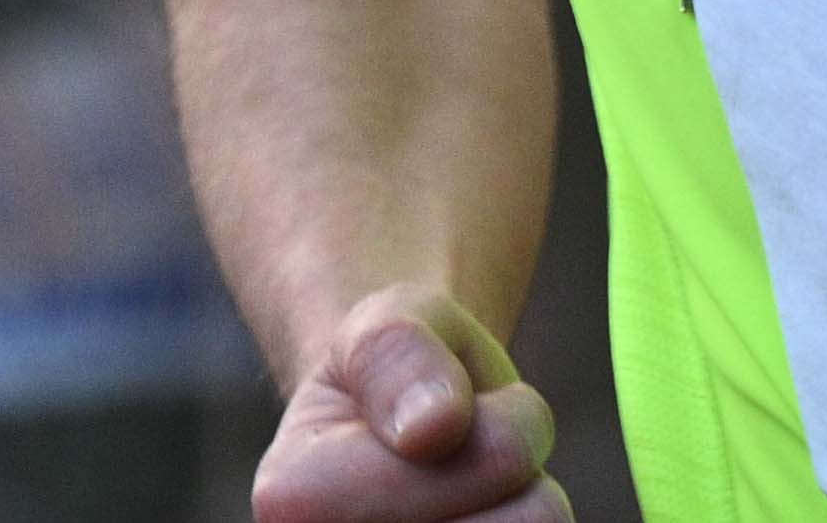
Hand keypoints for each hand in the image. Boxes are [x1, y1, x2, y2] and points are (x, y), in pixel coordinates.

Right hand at [258, 288, 568, 522]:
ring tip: (480, 493)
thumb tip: (433, 427)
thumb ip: (399, 353)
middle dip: (518, 470)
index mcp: (295, 503)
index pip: (472, 463)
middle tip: (470, 453)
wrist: (399, 438)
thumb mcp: (388, 322)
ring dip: (530, 508)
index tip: (455, 411)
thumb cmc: (395, 377)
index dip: (502, 422)